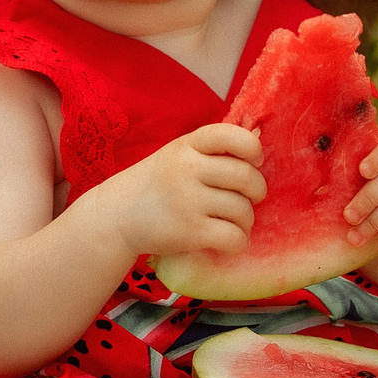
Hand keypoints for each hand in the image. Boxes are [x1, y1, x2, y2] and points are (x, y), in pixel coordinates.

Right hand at [99, 122, 266, 261]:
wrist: (118, 216)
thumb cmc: (158, 183)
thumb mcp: (179, 154)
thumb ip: (213, 150)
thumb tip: (260, 137)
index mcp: (188, 144)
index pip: (231, 135)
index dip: (253, 148)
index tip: (254, 161)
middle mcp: (187, 169)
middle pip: (245, 176)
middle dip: (257, 190)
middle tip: (249, 198)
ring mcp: (188, 201)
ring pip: (243, 210)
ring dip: (246, 220)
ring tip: (234, 222)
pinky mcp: (189, 232)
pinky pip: (234, 237)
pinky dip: (238, 241)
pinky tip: (228, 239)